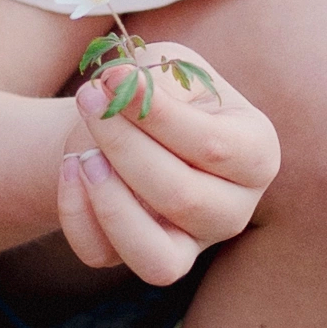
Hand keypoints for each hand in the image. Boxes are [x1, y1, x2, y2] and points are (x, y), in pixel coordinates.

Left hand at [54, 46, 277, 283]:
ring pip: (156, 258)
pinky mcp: (144, 257)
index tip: (111, 78)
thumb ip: (152, 79)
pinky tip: (70, 168)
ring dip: (109, 201)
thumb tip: (120, 86)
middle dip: (123, 145)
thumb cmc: (158, 94)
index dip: (155, 114)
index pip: (212, 147)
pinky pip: (103, 255)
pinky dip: (76, 213)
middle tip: (88, 100)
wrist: (129, 126)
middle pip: (182, 197)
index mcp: (255, 155)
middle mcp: (232, 211)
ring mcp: (192, 244)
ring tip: (83, 153)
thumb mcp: (167, 69)